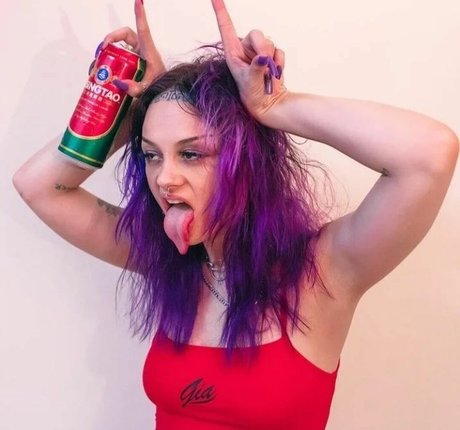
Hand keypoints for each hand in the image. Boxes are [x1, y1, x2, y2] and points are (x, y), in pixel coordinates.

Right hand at [101, 0, 164, 96]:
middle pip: (125, 35)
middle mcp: (142, 50)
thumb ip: (134, 88)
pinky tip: (102, 72)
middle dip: (111, 38)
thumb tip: (119, 83)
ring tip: (99, 63)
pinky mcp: (132, 62)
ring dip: (109, 51)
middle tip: (102, 49)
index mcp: (148, 51)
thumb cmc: (159, 86)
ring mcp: (136, 55)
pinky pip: (119, 56)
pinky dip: (110, 62)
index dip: (140, 15)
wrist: (163, 92)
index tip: (138, 1)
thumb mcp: (147, 88)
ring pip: (120, 46)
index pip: (144, 29)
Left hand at [211, 0, 287, 123]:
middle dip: (263, 47)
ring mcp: (258, 51)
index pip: (226, 27)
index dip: (220, 11)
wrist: (267, 104)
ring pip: (269, 42)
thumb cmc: (252, 96)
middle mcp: (245, 49)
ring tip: (267, 76)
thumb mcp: (250, 84)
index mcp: (232, 52)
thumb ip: (256, 69)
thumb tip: (263, 57)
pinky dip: (279, 63)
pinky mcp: (271, 55)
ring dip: (271, 58)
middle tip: (265, 64)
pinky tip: (274, 74)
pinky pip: (279, 51)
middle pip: (256, 34)